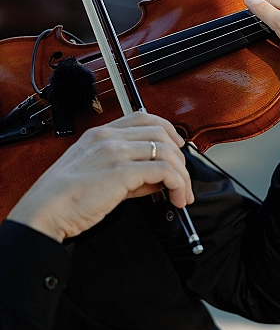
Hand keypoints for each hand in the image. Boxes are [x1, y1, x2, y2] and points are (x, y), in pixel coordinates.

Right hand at [7, 113, 193, 242]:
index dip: (168, 131)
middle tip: (184, 178)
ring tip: (182, 195)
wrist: (44, 211)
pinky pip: (163, 171)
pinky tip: (175, 198)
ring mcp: (115, 152)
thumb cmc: (63, 197)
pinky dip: (177, 184)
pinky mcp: (121, 172)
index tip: (177, 149)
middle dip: (180, 157)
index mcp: (100, 134)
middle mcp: (108, 138)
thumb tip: (156, 178)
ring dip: (182, 174)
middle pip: (161, 132)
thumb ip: (127, 172)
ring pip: (166, 151)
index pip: (144, 118)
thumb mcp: (95, 173)